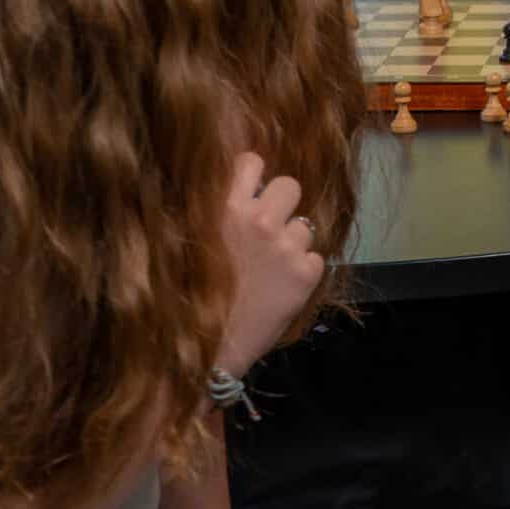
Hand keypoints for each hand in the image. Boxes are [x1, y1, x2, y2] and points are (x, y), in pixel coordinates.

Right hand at [217, 152, 325, 375]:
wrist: (209, 347)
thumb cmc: (193, 296)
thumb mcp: (196, 243)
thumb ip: (217, 214)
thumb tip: (240, 190)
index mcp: (226, 210)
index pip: (252, 161)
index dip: (255, 176)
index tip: (253, 192)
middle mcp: (260, 221)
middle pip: (290, 184)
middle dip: (282, 204)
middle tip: (269, 231)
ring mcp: (286, 246)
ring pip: (306, 225)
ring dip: (294, 242)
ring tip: (271, 268)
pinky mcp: (306, 274)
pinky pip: (316, 258)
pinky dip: (304, 271)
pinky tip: (281, 288)